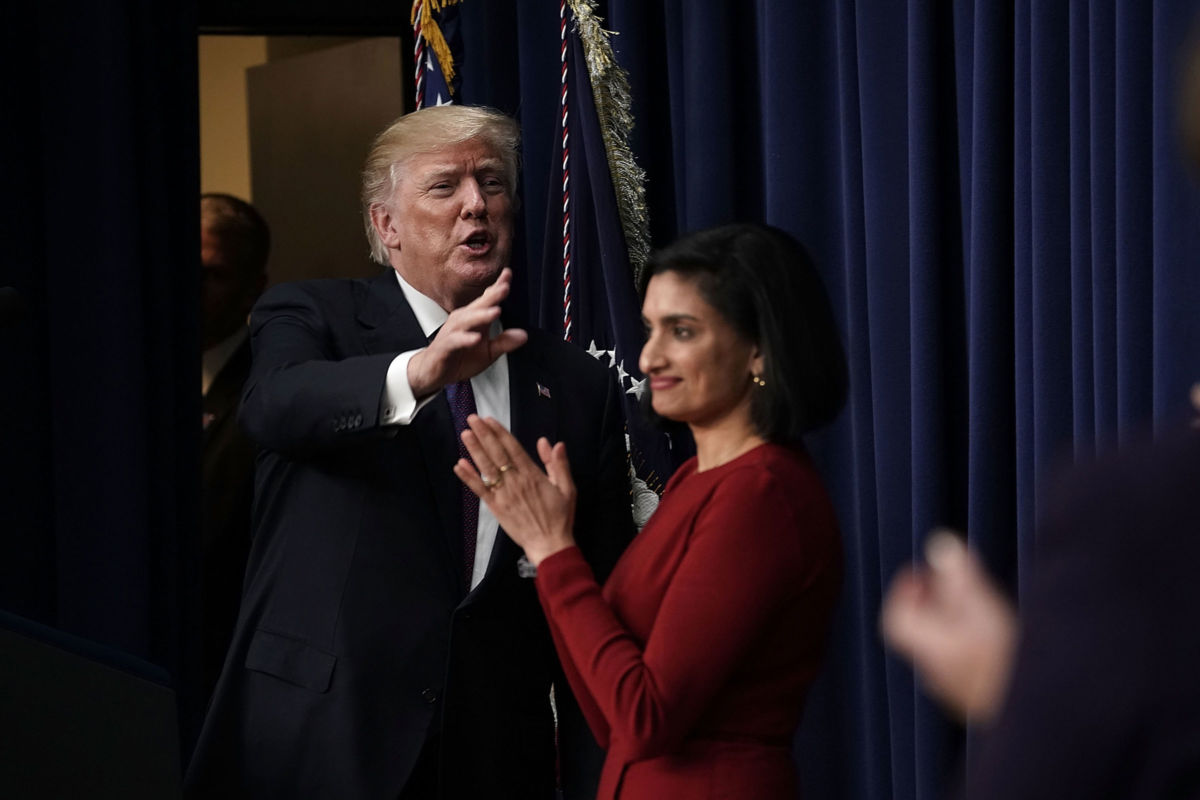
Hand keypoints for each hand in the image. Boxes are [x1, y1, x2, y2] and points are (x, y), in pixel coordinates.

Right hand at [407, 269, 527, 396]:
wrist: (434, 372)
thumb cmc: (459, 358)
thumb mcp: (488, 353)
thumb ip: (505, 342)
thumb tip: (524, 335)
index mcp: (474, 319)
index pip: (487, 300)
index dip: (497, 287)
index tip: (508, 274)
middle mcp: (463, 322)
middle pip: (478, 305)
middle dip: (492, 296)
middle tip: (505, 287)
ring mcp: (452, 333)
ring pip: (466, 320)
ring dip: (480, 315)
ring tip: (495, 312)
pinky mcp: (444, 347)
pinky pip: (454, 341)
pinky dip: (465, 339)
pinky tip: (475, 338)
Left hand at [453, 415, 576, 564]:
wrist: (549, 544)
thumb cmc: (560, 516)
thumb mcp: (567, 488)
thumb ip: (558, 464)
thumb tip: (551, 442)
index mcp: (532, 474)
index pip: (512, 448)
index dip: (500, 433)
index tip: (489, 420)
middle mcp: (515, 481)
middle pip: (497, 453)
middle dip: (484, 434)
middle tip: (472, 419)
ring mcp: (504, 494)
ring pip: (486, 468)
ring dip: (475, 450)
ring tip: (465, 434)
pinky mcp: (496, 507)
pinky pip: (479, 489)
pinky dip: (468, 477)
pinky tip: (459, 465)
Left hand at [880, 530, 1018, 722]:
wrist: (1042, 708)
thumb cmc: (1006, 657)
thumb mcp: (982, 604)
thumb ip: (960, 572)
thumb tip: (941, 542)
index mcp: (929, 647)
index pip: (895, 620)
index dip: (903, 593)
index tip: (921, 574)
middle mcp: (936, 672)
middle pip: (920, 633)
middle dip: (933, 603)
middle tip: (952, 585)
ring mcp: (957, 691)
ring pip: (944, 651)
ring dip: (955, 625)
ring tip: (980, 606)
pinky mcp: (980, 702)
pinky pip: (965, 668)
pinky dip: (972, 647)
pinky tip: (999, 636)